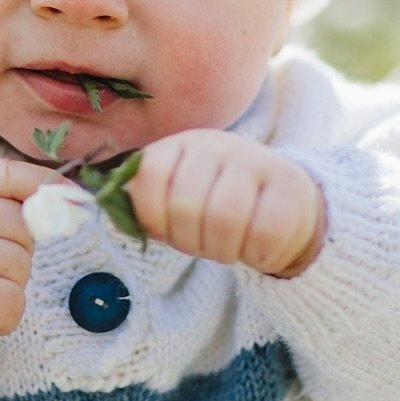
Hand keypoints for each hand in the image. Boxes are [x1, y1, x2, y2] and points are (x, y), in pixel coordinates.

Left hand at [125, 130, 324, 277]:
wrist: (287, 205)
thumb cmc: (218, 207)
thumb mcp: (177, 199)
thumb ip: (144, 204)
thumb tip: (109, 212)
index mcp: (182, 145)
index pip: (149, 174)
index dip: (151, 215)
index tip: (165, 231)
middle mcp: (218, 145)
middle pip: (185, 204)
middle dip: (190, 240)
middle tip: (203, 244)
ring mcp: (256, 161)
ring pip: (224, 220)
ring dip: (222, 250)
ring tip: (228, 247)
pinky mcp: (291, 186)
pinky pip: (263, 234)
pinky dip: (256, 255)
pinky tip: (257, 248)